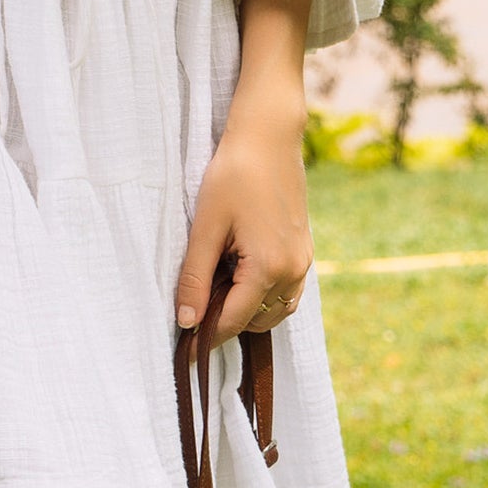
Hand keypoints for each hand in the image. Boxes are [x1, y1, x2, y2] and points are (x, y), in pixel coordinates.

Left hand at [175, 117, 313, 346]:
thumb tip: (186, 321)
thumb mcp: (206, 225)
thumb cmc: (233, 174)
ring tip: (213, 290)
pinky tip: (238, 277)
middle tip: (193, 308)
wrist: (268, 136)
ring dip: (246, 312)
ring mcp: (303, 262)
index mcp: (268, 268)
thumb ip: (195, 276)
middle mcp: (292, 272)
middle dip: (225, 323)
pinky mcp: (304, 251)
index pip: (232, 322)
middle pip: (255, 322)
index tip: (183, 351)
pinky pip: (287, 293)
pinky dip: (263, 297)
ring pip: (274, 312)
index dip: (204, 337)